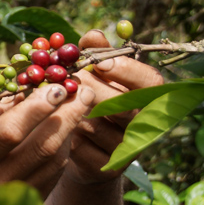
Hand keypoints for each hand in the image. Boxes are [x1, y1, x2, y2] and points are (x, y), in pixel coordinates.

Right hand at [0, 81, 96, 196]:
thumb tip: (23, 93)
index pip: (9, 133)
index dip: (36, 109)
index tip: (56, 87)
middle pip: (42, 146)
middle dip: (68, 114)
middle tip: (84, 90)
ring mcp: (17, 196)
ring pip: (55, 158)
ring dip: (71, 128)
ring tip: (80, 103)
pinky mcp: (31, 201)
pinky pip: (56, 170)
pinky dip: (65, 144)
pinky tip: (68, 127)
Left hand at [63, 30, 164, 185]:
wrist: (82, 149)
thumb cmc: (91, 100)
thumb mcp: (96, 76)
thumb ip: (96, 55)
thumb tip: (93, 37)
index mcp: (146, 96)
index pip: (151, 83)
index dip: (127, 71)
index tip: (100, 63)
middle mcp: (142, 123)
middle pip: (122, 104)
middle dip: (90, 89)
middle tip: (66, 79)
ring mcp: (126, 149)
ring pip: (96, 125)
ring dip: (70, 110)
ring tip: (54, 100)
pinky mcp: (105, 168)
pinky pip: (80, 147)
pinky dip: (62, 133)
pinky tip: (52, 126)